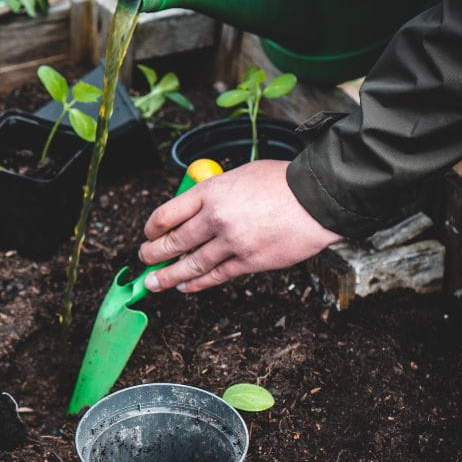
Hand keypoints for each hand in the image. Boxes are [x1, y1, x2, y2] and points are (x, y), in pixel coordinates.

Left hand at [139, 160, 342, 292]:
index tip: (148, 234)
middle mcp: (216, 218)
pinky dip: (197, 283)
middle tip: (144, 260)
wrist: (318, 199)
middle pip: (174, 242)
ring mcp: (232, 242)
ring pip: (191, 264)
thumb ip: (214, 193)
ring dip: (168, 276)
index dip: (152, 228)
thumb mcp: (238, 175)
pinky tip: (185, 286)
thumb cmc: (281, 183)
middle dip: (153, 254)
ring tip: (153, 283)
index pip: (167, 213)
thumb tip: (193, 210)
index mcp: (211, 192)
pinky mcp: (249, 261)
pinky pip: (216, 276)